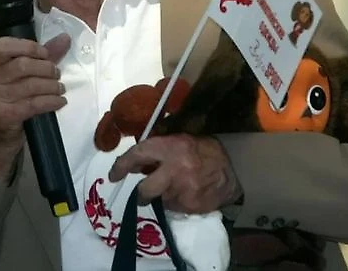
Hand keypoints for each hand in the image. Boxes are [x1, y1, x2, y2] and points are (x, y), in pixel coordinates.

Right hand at [0, 33, 70, 181]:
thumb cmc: (11, 93)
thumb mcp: (21, 71)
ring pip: (31, 85)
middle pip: (23, 65)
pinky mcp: (5, 114)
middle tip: (56, 73)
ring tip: (60, 88)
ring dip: (52, 86)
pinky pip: (34, 104)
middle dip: (46, 68)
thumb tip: (65, 38)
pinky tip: (60, 101)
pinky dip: (51, 101)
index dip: (29, 47)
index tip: (45, 54)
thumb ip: (42, 54)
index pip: (4, 45)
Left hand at [108, 134, 241, 213]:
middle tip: (143, 194)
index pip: (138, 154)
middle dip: (142, 194)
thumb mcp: (180, 140)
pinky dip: (178, 203)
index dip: (122, 166)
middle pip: (145, 190)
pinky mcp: (192, 205)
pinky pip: (175, 208)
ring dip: (164, 195)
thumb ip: (158, 149)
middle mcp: (175, 169)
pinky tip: (189, 193)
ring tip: (179, 186)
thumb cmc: (203, 151)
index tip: (113, 176)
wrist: (234, 169)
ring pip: (161, 200)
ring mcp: (184, 190)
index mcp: (171, 147)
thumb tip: (134, 164)